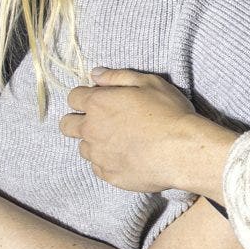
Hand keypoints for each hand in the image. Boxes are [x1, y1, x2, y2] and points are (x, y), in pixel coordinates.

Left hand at [61, 69, 236, 197]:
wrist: (182, 150)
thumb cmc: (169, 113)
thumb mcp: (148, 82)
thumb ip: (117, 76)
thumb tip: (95, 74)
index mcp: (98, 103)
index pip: (73, 97)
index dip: (86, 96)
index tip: (100, 99)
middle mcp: (91, 130)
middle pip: (66, 125)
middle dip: (77, 120)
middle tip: (101, 121)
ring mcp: (98, 155)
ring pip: (83, 148)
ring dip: (95, 142)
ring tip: (120, 141)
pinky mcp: (109, 175)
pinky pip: (99, 167)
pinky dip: (108, 161)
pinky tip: (128, 156)